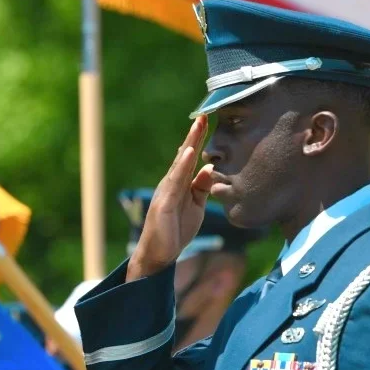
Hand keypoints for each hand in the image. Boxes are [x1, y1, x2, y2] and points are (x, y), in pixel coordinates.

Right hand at [127, 116, 214, 280]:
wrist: (159, 255)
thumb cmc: (176, 230)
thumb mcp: (196, 206)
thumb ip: (201, 187)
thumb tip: (210, 168)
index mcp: (179, 184)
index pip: (190, 158)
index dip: (199, 140)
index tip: (208, 121)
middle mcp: (171, 183)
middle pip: (184, 155)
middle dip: (194, 135)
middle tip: (204, 114)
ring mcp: (166, 191)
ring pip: (180, 164)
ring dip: (189, 144)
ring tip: (198, 126)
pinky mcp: (164, 203)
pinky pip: (175, 182)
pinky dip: (182, 166)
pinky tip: (189, 153)